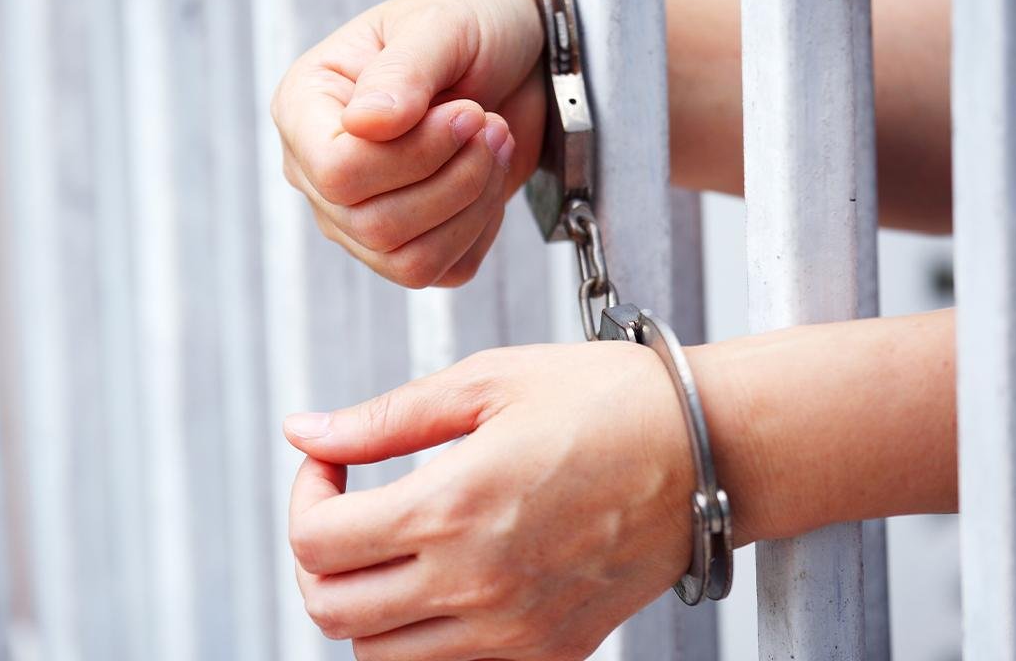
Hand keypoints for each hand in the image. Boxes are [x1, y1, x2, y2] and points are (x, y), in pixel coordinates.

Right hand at [270, 0, 545, 287]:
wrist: (525, 56)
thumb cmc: (473, 28)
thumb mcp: (442, 27)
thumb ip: (402, 73)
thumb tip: (364, 124)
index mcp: (306, 107)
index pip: (335, 171)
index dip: (410, 156)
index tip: (465, 111)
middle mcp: (319, 170)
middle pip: (372, 224)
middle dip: (453, 178)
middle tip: (489, 124)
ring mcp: (357, 217)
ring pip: (405, 261)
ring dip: (471, 205)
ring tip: (495, 144)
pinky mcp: (408, 245)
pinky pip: (441, 271)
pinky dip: (481, 230)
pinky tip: (490, 178)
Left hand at [284, 342, 714, 659]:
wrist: (712, 452)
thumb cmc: (606, 401)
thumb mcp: (488, 382)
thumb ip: (384, 418)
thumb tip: (304, 432)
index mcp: (453, 508)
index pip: (317, 543)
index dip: (305, 495)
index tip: (332, 464)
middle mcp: (476, 584)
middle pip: (331, 611)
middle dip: (317, 555)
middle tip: (347, 507)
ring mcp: (514, 632)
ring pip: (378, 656)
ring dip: (362, 602)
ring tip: (393, 544)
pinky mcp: (551, 653)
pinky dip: (421, 638)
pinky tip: (444, 579)